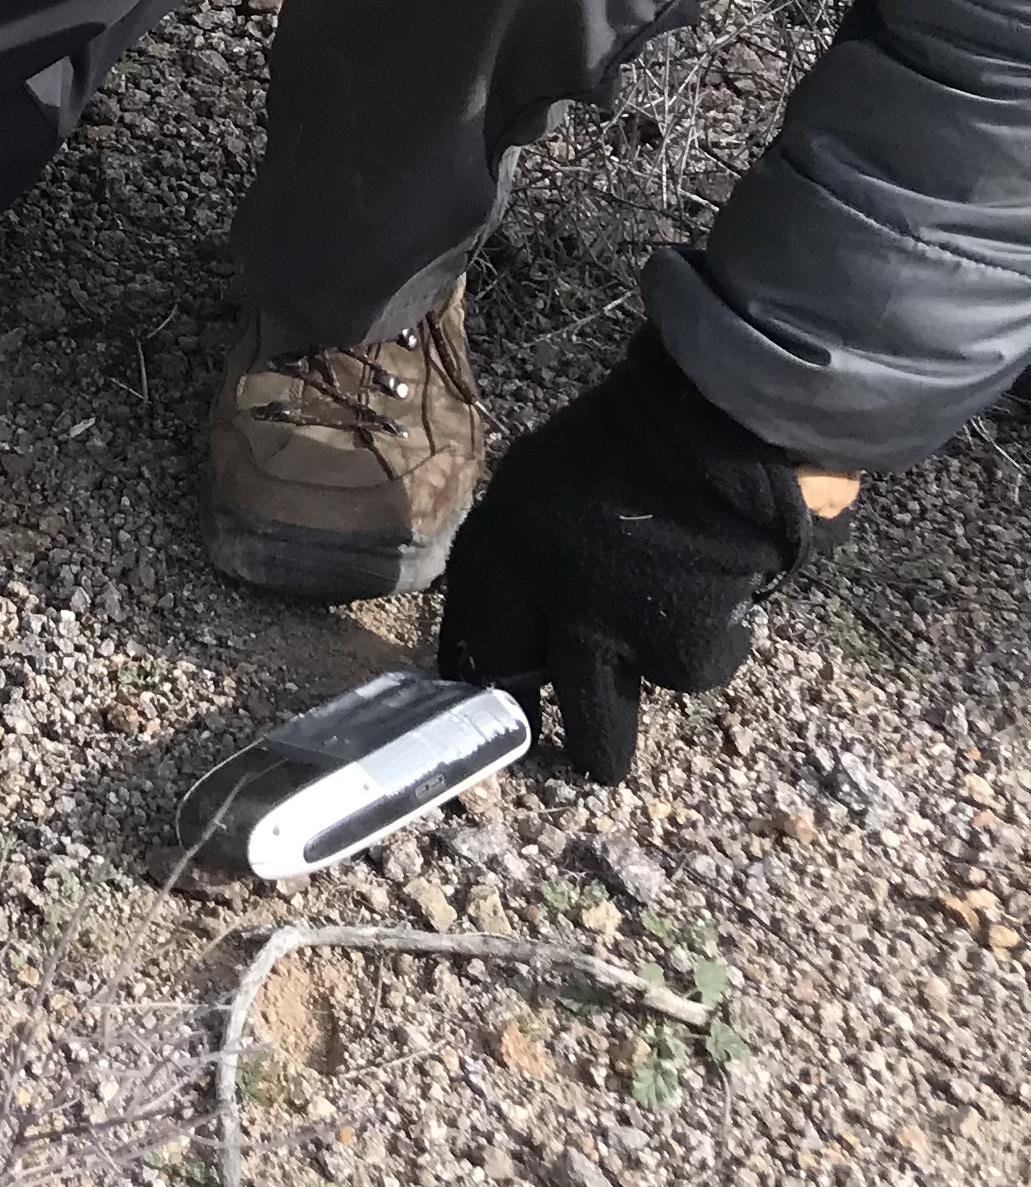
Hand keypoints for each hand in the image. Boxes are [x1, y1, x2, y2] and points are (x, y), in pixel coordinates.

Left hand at [438, 331, 845, 783]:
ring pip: (601, 711)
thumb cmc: (628, 442)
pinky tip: (717, 618)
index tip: (479, 698)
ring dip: (608, 735)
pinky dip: (706, 653)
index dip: (476, 669)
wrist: (713, 428)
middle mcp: (542, 595)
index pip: (469, 629)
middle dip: (527, 730)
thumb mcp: (543, 481)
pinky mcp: (677, 646)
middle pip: (518, 689)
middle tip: (537, 748)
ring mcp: (608, 627)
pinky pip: (685, 674)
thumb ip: (529, 547)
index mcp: (501, 545)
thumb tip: (532, 605)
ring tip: (606, 759)